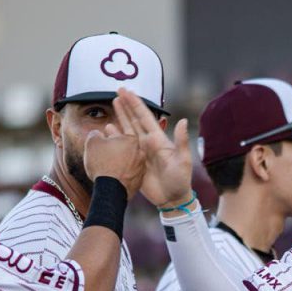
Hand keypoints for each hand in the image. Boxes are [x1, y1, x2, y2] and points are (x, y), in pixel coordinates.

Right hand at [83, 123, 144, 196]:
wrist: (110, 189)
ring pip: (128, 162)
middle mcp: (140, 154)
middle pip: (125, 149)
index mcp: (132, 141)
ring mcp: (141, 169)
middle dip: (115, 150)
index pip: (120, 135)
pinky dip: (121, 175)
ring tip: (107, 167)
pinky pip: (128, 175)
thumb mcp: (93, 142)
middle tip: (104, 153)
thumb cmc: (102, 163)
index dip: (109, 136)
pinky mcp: (138, 182)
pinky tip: (112, 177)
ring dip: (119, 163)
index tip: (103, 139)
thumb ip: (95, 134)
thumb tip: (97, 134)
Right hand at [113, 88, 193, 208]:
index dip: (136, 104)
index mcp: (158, 139)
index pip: (145, 117)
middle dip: (126, 105)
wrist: (172, 199)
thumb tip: (184, 120)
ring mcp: (140, 152)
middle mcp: (148, 142)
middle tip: (117, 91)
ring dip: (120, 117)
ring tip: (113, 104)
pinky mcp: (134, 162)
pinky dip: (115, 136)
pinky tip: (108, 129)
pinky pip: (122, 146)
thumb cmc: (180, 180)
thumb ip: (181, 141)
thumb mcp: (183, 160)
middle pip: (134, 120)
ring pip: (127, 130)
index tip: (127, 91)